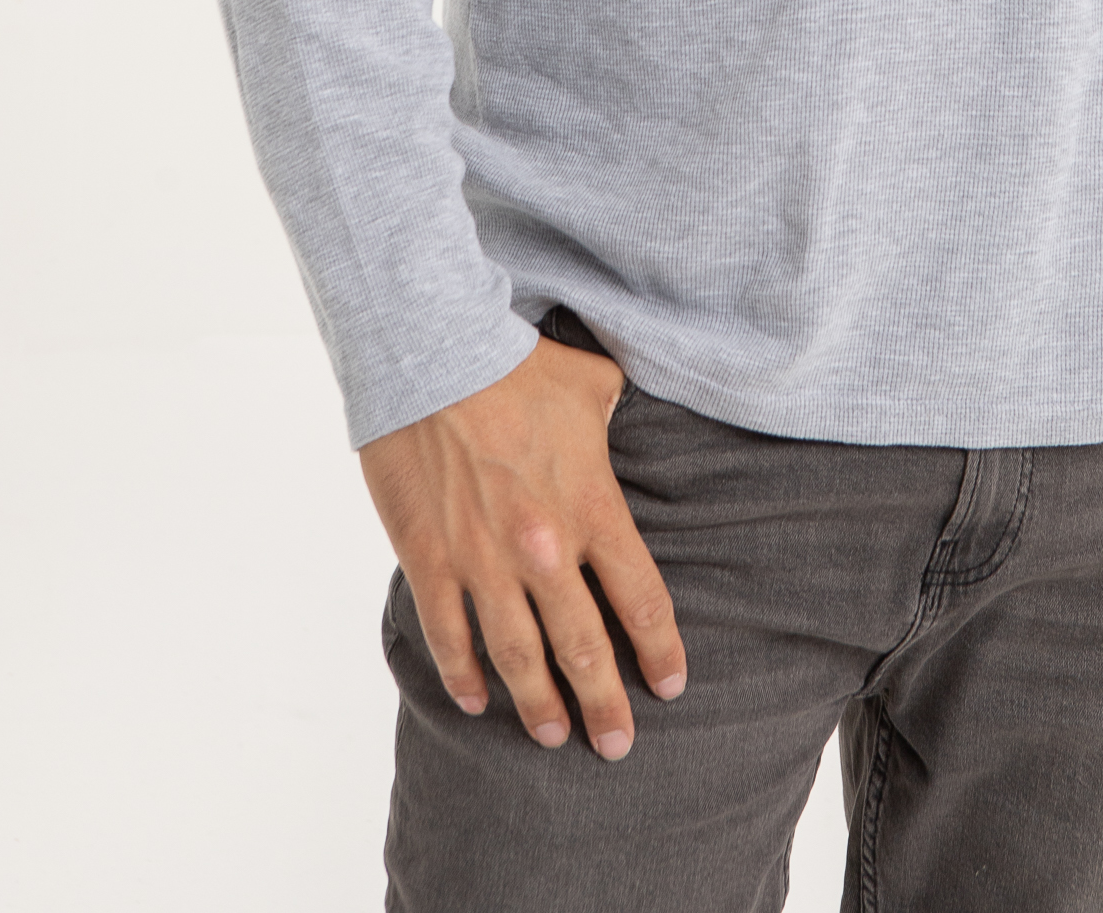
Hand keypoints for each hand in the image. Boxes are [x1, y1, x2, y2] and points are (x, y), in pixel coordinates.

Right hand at [358, 337, 685, 759]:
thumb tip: (630, 408)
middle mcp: (544, 549)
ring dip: (538, 704)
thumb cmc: (516, 364)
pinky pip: (448, 636)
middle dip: (605, 703)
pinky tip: (475, 701)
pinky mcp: (431, 561)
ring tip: (554, 736)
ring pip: (518, 657)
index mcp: (592, 508)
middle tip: (617, 746)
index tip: (671, 684)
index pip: (641, 599)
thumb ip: (616, 410)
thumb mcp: (591, 384)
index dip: (659, 649)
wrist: (433, 356)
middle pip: (584, 646)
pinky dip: (462, 675)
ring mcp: (484, 562)